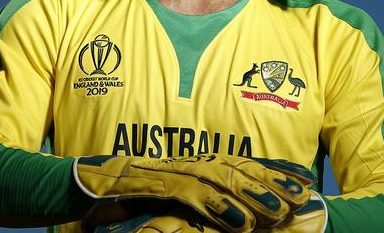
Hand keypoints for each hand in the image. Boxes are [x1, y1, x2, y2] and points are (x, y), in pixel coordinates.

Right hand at [74, 154, 313, 231]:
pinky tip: (240, 222)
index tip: (301, 178)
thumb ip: (196, 204)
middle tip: (303, 192)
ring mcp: (168, 170)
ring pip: (218, 176)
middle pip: (235, 166)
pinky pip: (190, 194)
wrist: (80, 186)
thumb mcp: (166, 201)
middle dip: (271, 180)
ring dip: (251, 193)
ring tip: (280, 211)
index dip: (271, 170)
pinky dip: (216, 207)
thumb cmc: (123, 196)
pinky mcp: (150, 184)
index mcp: (192, 165)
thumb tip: (232, 215)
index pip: (239, 163)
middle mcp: (185, 162)